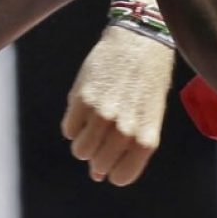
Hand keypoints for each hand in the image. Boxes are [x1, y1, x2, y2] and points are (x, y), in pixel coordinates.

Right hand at [61, 24, 174, 185]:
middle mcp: (125, 130)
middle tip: (104, 133)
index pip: (121, 177)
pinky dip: (74, 124)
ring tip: (94, 121)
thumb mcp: (147, 116)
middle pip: (98, 165)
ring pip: (80, 150)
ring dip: (83, 140)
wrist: (140, 40)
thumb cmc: (148, 81)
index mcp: (146, 138)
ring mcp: (102, 115)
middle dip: (98, 155)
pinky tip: (86, 107)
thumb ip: (128, 147)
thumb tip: (96, 176)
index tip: (113, 158)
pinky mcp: (82, 99)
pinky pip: (68, 130)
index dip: (114, 170)